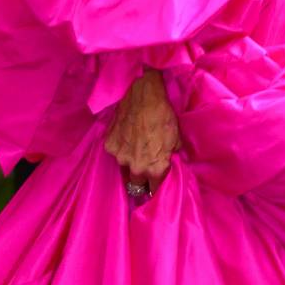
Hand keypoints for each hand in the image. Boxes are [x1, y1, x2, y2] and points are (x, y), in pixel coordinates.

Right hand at [104, 69, 179, 191]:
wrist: (143, 95)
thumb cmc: (163, 115)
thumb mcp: (176, 138)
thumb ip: (171, 155)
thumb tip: (169, 161)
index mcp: (155, 169)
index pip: (154, 190)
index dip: (156, 188)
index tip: (155, 185)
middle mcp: (136, 167)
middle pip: (136, 185)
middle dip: (141, 179)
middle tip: (144, 168)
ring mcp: (120, 157)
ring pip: (124, 168)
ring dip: (129, 162)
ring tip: (135, 148)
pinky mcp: (109, 145)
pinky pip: (115, 153)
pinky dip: (120, 148)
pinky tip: (126, 136)